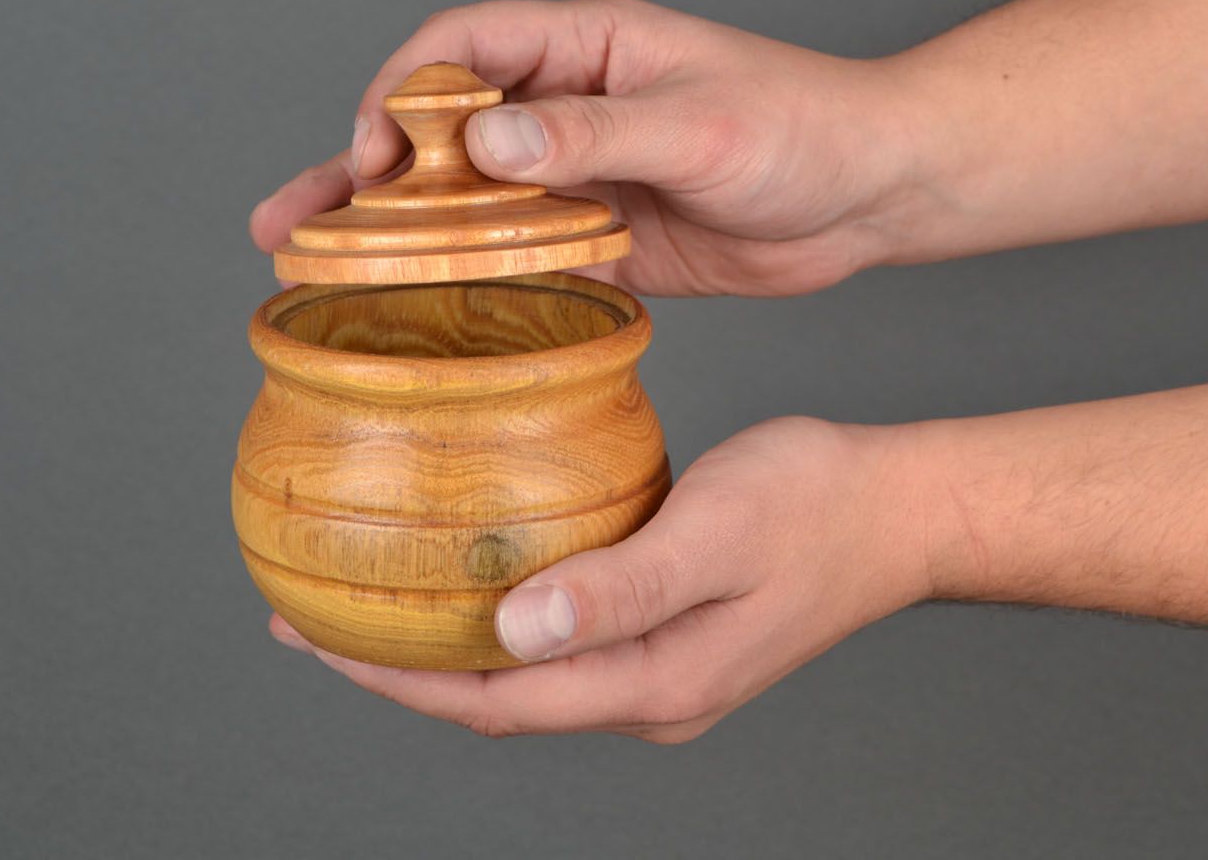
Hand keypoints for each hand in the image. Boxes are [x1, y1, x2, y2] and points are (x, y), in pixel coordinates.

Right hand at [250, 0, 916, 295]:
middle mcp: (569, 107)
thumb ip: (597, 135)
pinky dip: (466, 280)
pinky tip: (419, 313)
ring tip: (317, 268)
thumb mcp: (702, 127)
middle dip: (360, 171)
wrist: (869, 194)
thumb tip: (490, 147)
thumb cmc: (804, 129)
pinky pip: (517, 255)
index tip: (375, 155)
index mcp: (586, 47)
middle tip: (289, 222)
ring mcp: (578, 176)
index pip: (462, 49)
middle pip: (440, 131)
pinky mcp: (599, 237)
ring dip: (396, 234)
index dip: (402, 95)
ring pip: (466, 200)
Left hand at [269, 417, 930, 740]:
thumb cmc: (816, 507)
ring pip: (525, 679)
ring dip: (444, 651)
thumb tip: (515, 634)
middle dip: (399, 669)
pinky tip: (471, 584)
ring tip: (371, 605)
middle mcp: (649, 696)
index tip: (316, 639)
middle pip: (497, 702)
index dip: (397, 678)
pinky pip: (560, 647)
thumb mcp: (718, 532)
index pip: (496, 701)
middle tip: (310, 618)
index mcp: (654, 681)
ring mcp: (660, 675)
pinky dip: (499, 626)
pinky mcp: (668, 640)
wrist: (896, 511)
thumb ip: (620, 588)